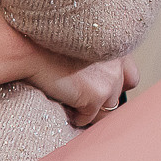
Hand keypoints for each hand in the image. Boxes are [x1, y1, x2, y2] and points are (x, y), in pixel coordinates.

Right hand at [23, 52, 137, 127]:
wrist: (29, 45)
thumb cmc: (46, 42)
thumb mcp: (81, 43)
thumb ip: (98, 59)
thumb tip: (99, 85)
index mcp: (117, 45)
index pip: (131, 77)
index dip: (114, 86)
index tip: (98, 89)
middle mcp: (119, 63)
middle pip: (119, 96)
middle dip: (103, 100)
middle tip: (83, 100)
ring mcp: (110, 80)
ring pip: (106, 110)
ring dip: (89, 109)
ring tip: (69, 100)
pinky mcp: (96, 96)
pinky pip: (87, 118)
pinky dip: (75, 116)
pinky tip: (62, 103)